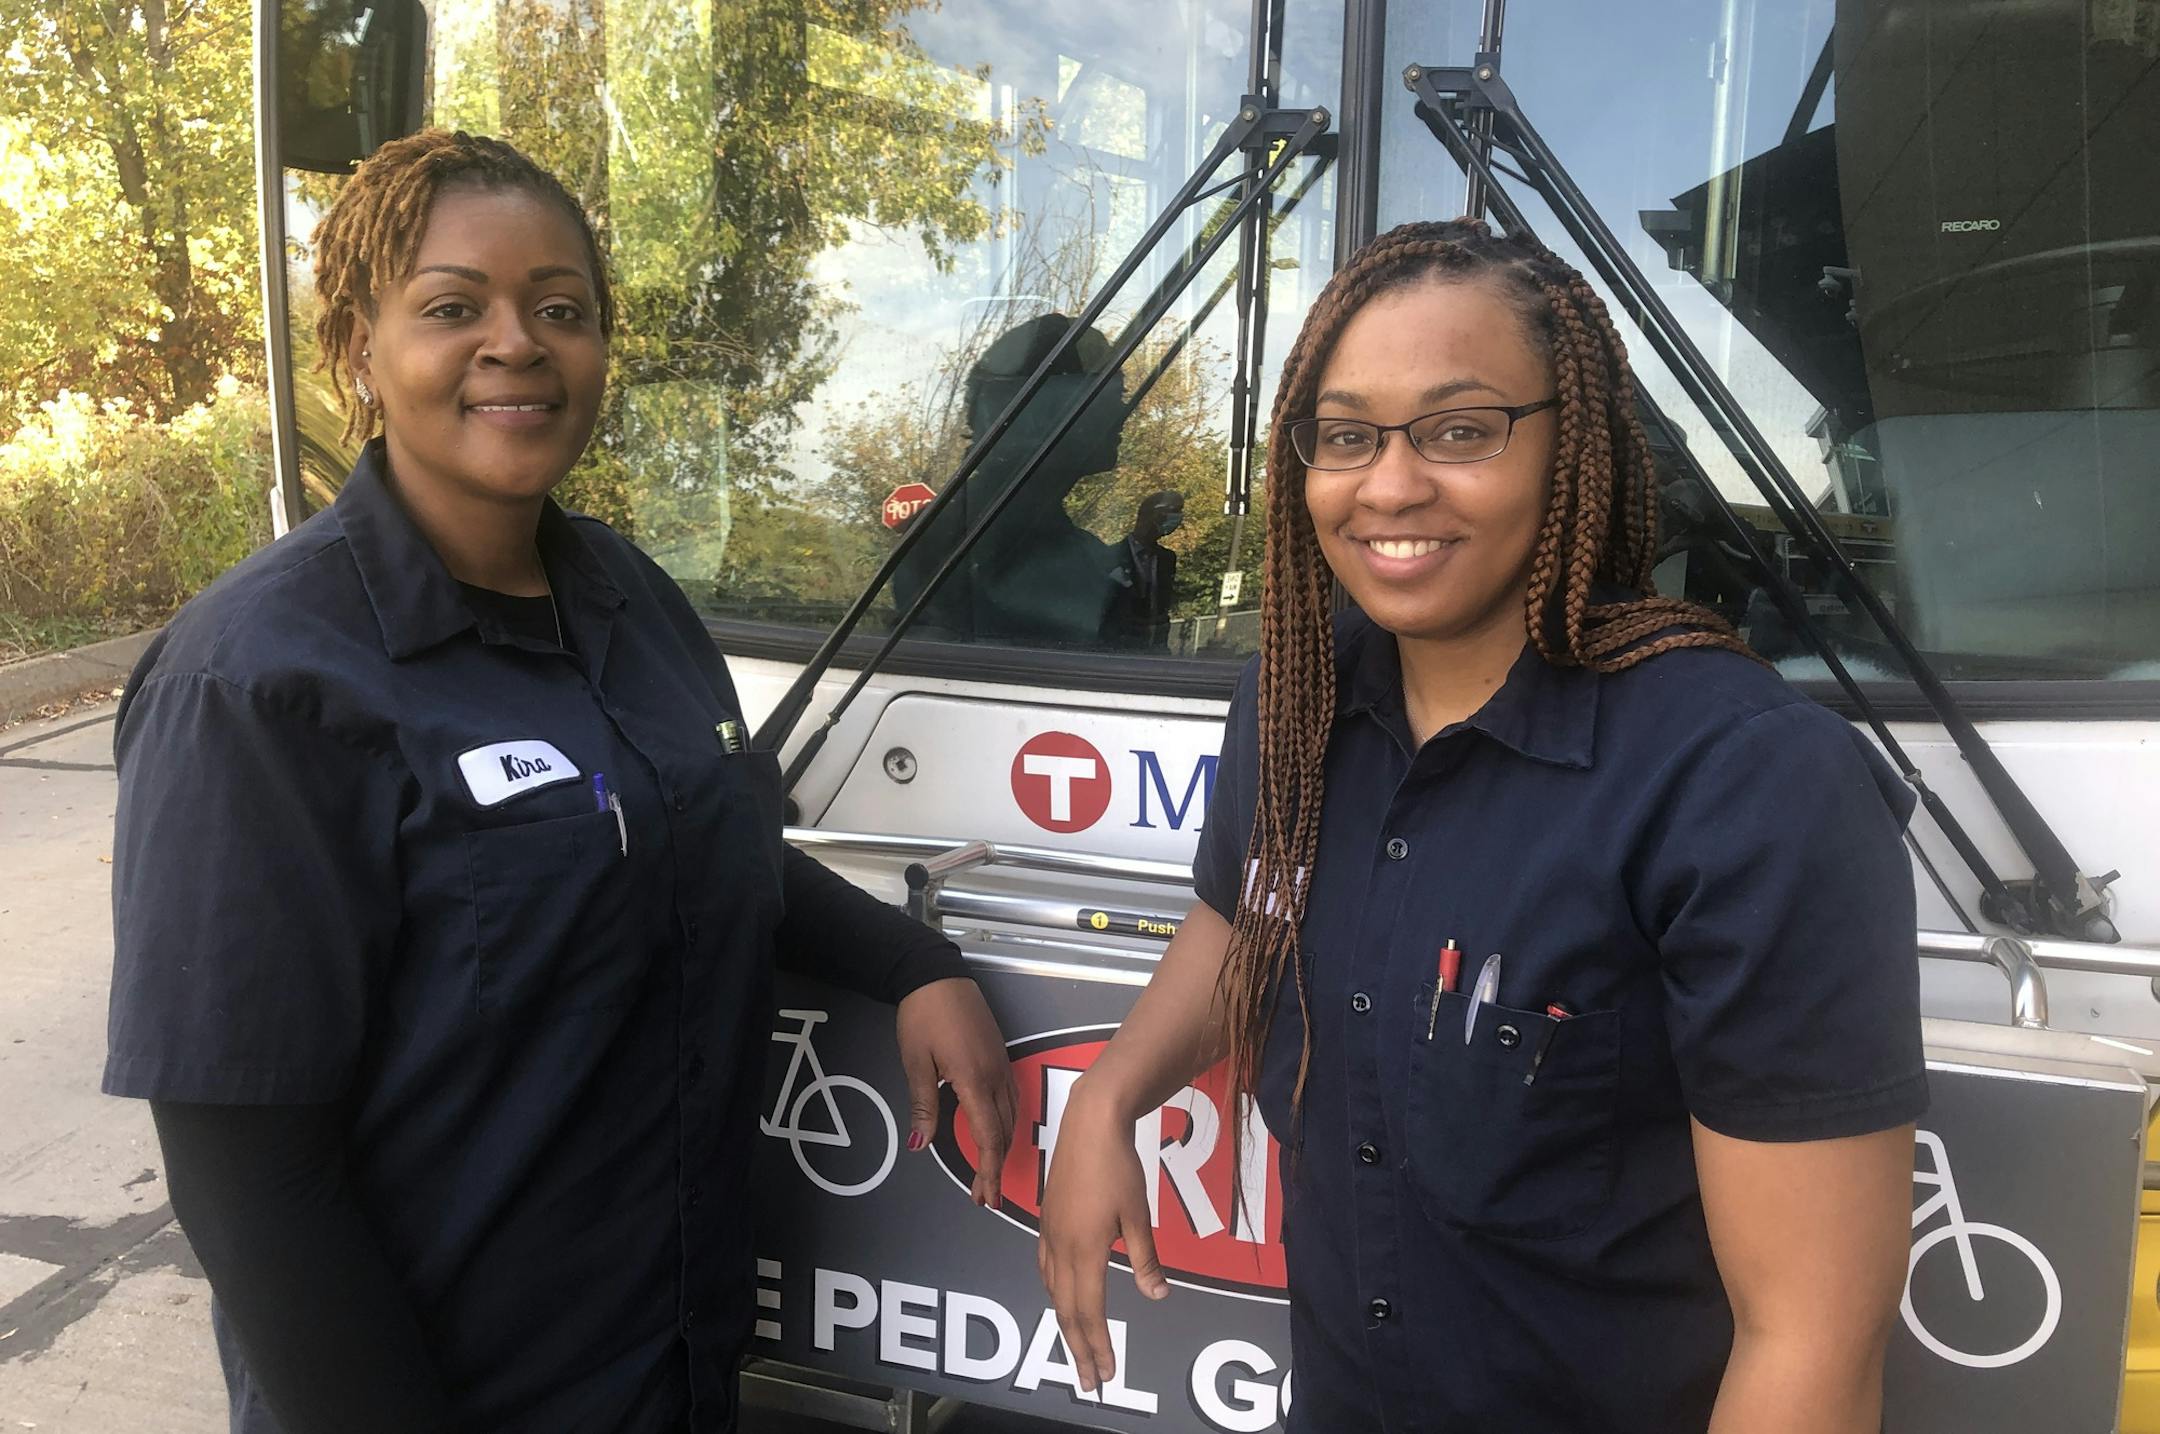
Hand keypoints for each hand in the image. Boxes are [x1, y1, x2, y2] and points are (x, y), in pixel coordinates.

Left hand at [894, 977, 1015, 1206]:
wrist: (937, 975)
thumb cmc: (922, 1017)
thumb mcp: (916, 1063)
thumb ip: (923, 1106)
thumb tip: (919, 1145)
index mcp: (974, 1081)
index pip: (988, 1137)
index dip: (988, 1170)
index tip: (984, 1196)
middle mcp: (995, 1076)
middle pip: (1004, 1131)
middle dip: (995, 1166)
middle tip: (982, 1194)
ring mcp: (1002, 1064)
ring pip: (1012, 1115)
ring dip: (1002, 1146)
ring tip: (989, 1170)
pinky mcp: (1001, 1055)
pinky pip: (1012, 1097)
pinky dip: (1007, 1122)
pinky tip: (998, 1130)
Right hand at [1037, 1079, 1167, 1392]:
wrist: (1089, 1123)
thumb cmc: (1118, 1166)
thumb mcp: (1138, 1214)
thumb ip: (1145, 1258)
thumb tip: (1157, 1295)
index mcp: (1084, 1250)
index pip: (1089, 1311)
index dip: (1098, 1345)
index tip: (1106, 1373)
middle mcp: (1060, 1247)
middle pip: (1066, 1310)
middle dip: (1078, 1348)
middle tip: (1089, 1380)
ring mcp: (1049, 1233)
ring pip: (1052, 1291)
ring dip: (1065, 1324)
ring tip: (1076, 1348)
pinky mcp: (1047, 1219)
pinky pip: (1046, 1268)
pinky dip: (1054, 1293)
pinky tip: (1060, 1295)